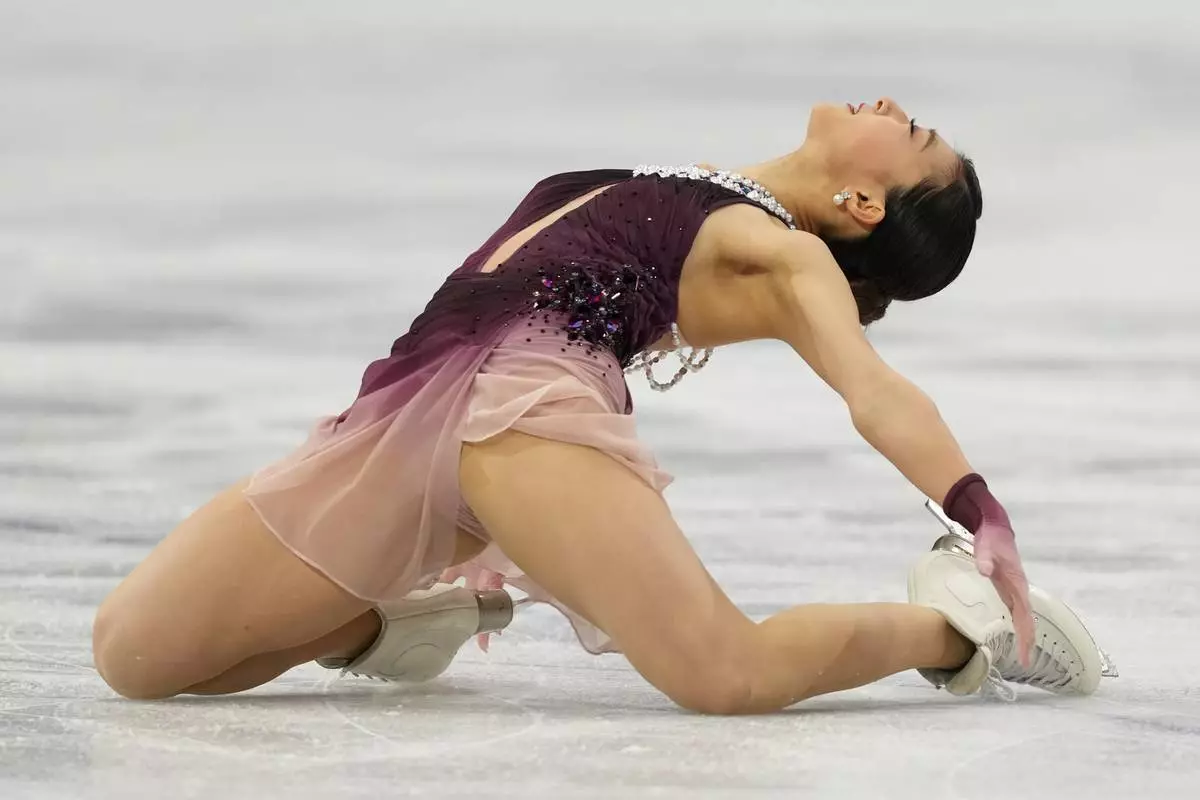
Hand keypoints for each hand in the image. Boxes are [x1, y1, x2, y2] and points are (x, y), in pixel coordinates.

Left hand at [974, 521, 1034, 667]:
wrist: (995, 528)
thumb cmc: (991, 539)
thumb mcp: (986, 548)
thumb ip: (985, 559)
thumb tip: (985, 571)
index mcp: (1018, 584)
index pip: (1024, 615)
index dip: (1026, 634)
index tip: (1026, 653)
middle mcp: (1019, 589)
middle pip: (1027, 619)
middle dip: (1027, 641)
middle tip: (1024, 662)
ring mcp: (1015, 589)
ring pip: (1022, 617)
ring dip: (1024, 635)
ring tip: (1022, 655)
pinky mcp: (1008, 588)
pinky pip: (1015, 611)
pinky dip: (1017, 624)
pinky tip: (1012, 635)